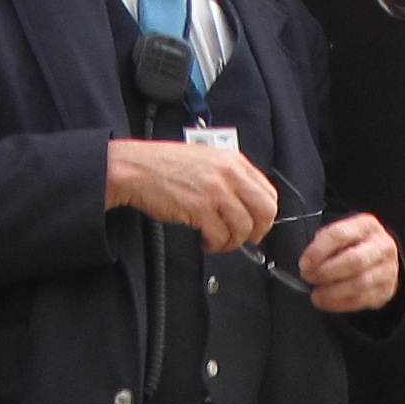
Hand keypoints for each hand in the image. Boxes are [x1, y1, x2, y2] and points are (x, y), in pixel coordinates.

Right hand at [106, 140, 275, 251]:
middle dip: (258, 231)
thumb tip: (246, 200)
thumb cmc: (164, 164)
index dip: (265, 214)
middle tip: (247, 238)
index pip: (268, 192)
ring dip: (232, 241)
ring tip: (219, 240)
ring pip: (243, 228)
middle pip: (265, 211)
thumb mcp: (206, 158)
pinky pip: (220, 236)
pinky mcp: (200, 209)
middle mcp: (228, 175)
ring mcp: (215, 192)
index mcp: (233, 161)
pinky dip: (215, 245)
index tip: (257, 223)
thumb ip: (229, 176)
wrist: (136, 168)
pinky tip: (206, 241)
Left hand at [297, 212, 399, 314]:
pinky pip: (362, 300)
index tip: (304, 264)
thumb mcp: (341, 233)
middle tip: (309, 278)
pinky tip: (327, 302)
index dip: (318, 251)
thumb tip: (307, 264)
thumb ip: (325, 243)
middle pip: (354, 260)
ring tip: (316, 294)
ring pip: (359, 283)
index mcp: (366, 225)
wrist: (380, 256)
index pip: (339, 235)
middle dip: (327, 272)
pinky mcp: (386, 290)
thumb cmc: (354, 244)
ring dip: (332, 292)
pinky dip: (340, 303)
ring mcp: (387, 269)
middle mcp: (382, 246)